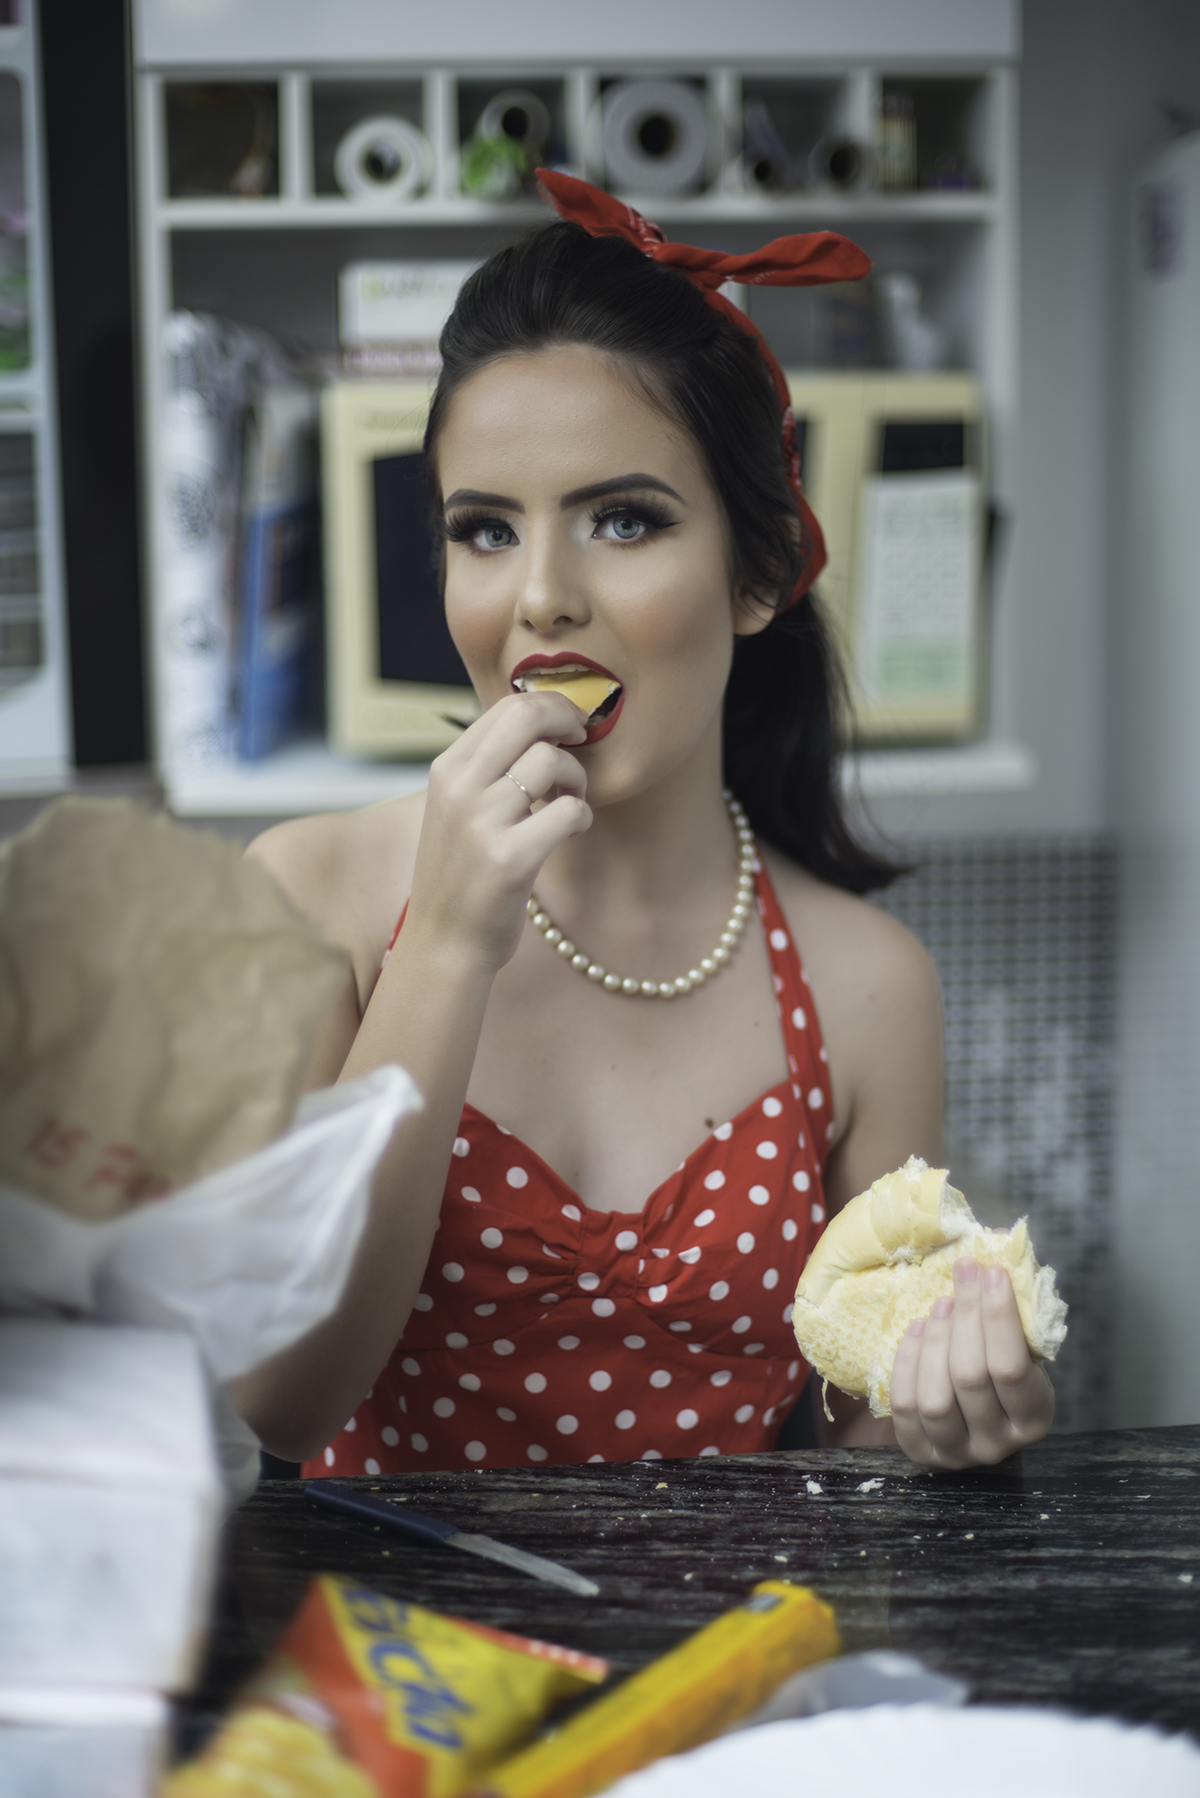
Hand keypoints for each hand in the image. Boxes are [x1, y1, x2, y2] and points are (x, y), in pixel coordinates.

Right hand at [408, 690, 592, 972]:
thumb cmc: (461, 873)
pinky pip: (569, 811)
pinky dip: (582, 817)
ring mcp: (481, 823)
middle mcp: (459, 789)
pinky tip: (572, 831)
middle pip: (528, 716)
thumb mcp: (455, 809)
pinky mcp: (510, 859)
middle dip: (567, 719)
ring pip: (552, 761)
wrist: (443, 942)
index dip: (550, 706)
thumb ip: (487, 768)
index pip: (506, 707)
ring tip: (569, 802)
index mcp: (447, 770)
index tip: (568, 726)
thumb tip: (541, 722)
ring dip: (577, 779)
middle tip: (580, 741)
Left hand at [889, 1258, 1054, 1468]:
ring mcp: (958, 1453)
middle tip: (961, 1275)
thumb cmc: (1000, 1368)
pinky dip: (907, 1363)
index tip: (989, 1271)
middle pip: (970, 1377)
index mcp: (1034, 1416)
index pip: (1011, 1367)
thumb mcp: (1021, 1347)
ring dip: (934, 1342)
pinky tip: (917, 1331)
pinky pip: (906, 1406)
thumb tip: (997, 1239)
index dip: (997, 1315)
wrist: (973, 1416)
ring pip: (936, 1397)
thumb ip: (1013, 1306)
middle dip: (964, 1317)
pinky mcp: (921, 1452)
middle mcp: (999, 1444)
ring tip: (939, 1307)